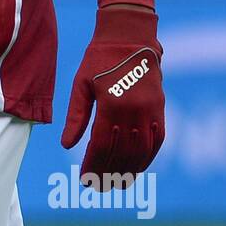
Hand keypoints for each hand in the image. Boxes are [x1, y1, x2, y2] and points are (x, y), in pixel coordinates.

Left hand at [61, 6, 164, 180]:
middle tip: (97, 187)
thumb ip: (76, 117)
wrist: (129, 37)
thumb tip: (66, 145)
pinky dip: (148, 156)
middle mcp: (134, 111)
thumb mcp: (81, 85)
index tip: (84, 179)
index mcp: (112, 105)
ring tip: (117, 184)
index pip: (102, 146)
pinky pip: (157, 139)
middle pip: (121, 152)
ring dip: (129, 170)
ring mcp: (150, 111)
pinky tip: (137, 168)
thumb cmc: (99, 60)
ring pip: (141, 150)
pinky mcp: (159, 108)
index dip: (93, 165)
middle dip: (108, 173)